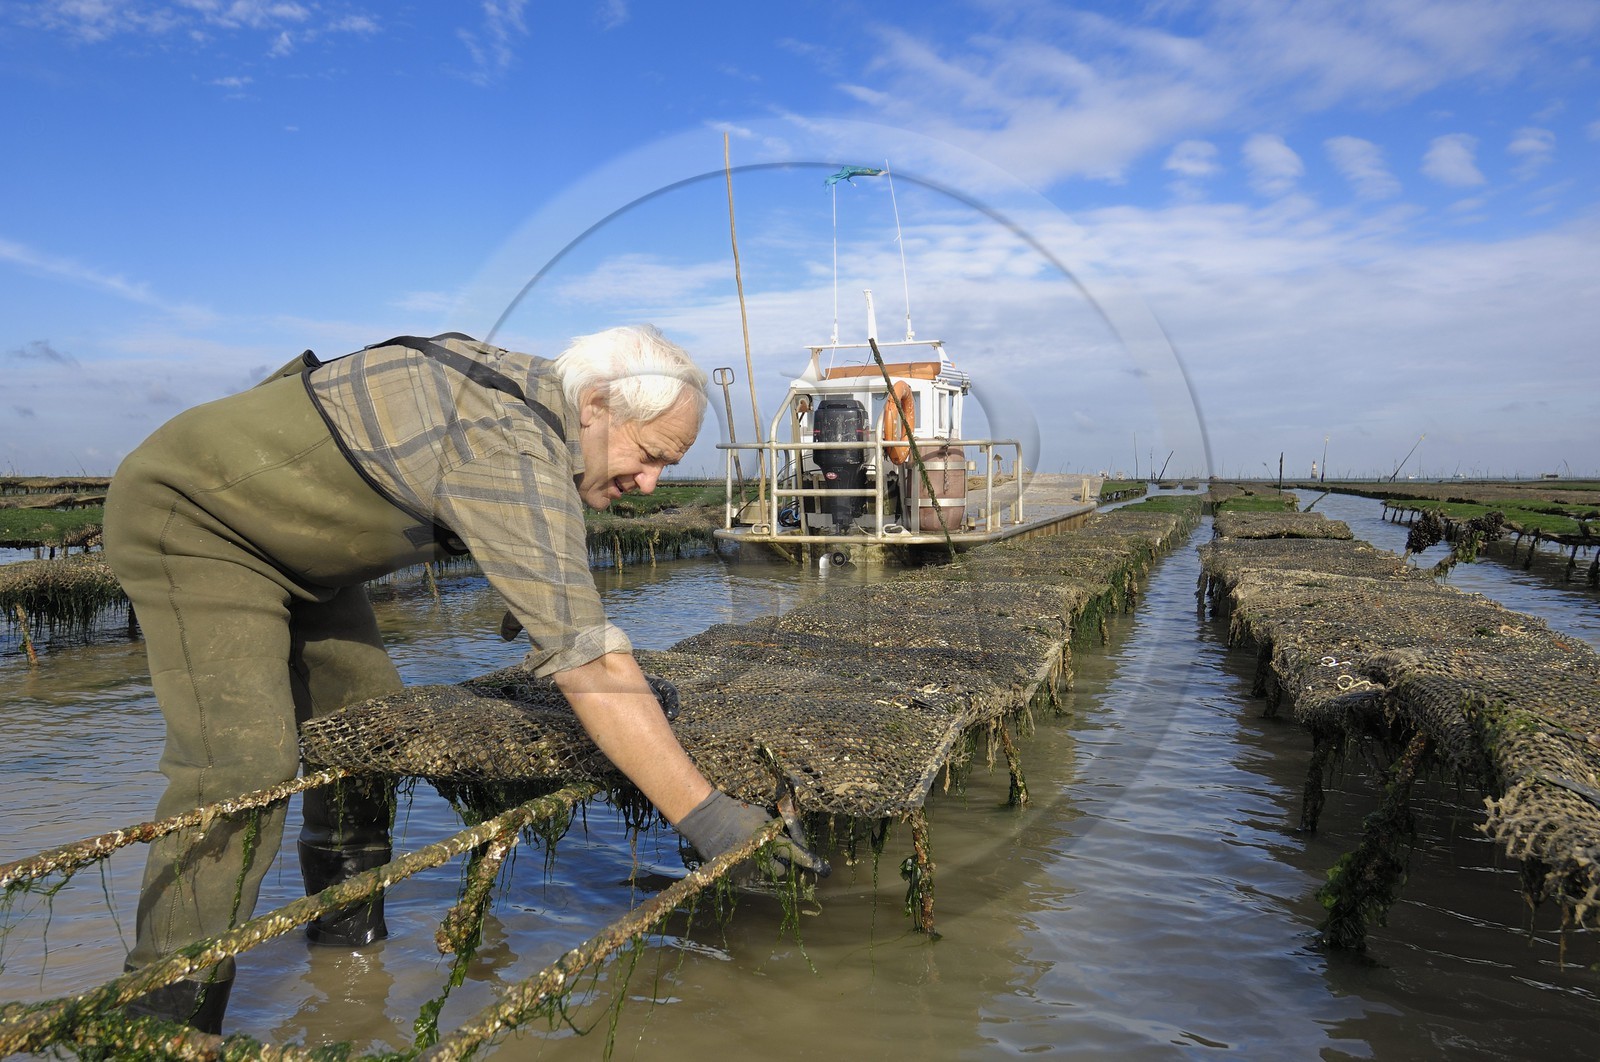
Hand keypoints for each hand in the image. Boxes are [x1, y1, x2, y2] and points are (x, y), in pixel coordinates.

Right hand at [675, 791, 829, 876]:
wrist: (705, 820)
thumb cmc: (736, 812)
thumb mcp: (762, 816)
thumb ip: (779, 829)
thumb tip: (792, 838)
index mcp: (767, 842)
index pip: (795, 854)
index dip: (811, 862)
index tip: (824, 870)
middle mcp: (758, 860)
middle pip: (782, 871)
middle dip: (783, 864)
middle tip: (775, 853)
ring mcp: (744, 872)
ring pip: (766, 877)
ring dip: (766, 868)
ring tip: (755, 854)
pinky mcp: (733, 879)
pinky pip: (751, 879)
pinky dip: (752, 871)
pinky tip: (744, 858)